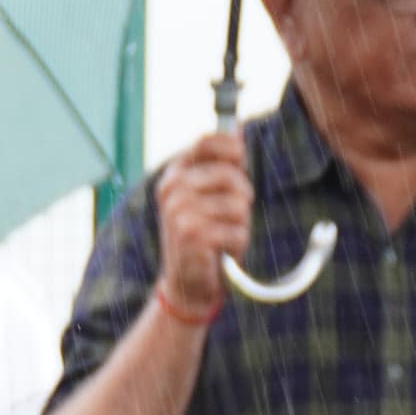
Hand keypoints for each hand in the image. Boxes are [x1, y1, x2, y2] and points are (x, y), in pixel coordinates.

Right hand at [152, 131, 256, 325]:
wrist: (186, 287)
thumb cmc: (203, 238)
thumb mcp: (207, 197)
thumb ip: (220, 164)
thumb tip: (238, 127)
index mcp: (175, 174)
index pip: (207, 141)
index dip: (233, 148)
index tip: (240, 162)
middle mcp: (173, 190)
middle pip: (231, 175)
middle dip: (242, 198)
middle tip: (232, 217)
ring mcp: (180, 212)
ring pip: (239, 205)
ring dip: (241, 226)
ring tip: (224, 237)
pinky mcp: (193, 236)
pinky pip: (238, 232)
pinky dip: (238, 246)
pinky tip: (223, 254)